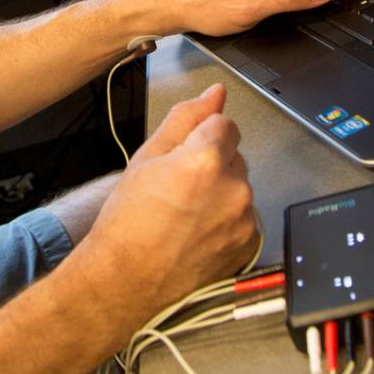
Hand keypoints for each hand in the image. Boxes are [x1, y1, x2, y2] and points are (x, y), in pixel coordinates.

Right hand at [72, 85, 255, 325]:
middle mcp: (233, 188)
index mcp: (205, 160)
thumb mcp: (147, 157)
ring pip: (238, 186)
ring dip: (220, 192)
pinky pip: (243, 216)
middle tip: (177, 188)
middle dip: (212, 164)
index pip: (224, 123)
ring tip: (184, 214)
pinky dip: (225, 219)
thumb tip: (216, 93)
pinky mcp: (248, 243)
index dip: (200, 137)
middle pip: (233, 156)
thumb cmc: (128, 221)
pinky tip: (197, 231)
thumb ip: (186, 119)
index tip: (182, 158)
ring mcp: (243, 219)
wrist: (126, 280)